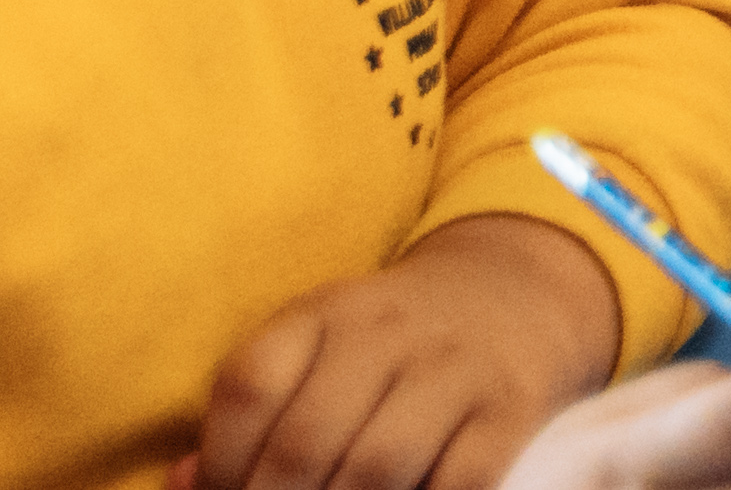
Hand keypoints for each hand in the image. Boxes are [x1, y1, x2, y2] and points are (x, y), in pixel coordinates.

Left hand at [190, 217, 616, 489]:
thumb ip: (249, 416)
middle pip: (306, 441)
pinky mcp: (513, 408)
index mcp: (324, 313)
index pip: (249, 387)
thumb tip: (183, 484)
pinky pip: (461, 482)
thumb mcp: (314, 349)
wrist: (515, 292)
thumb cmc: (386, 346)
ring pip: (378, 468)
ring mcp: (457, 369)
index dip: (220, 465)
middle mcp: (389, 331)